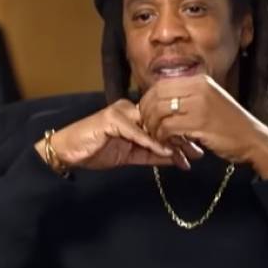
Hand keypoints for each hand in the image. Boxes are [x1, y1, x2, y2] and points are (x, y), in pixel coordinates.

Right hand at [34, 99, 201, 170]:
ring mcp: (121, 112)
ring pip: (152, 126)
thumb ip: (152, 154)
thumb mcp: (131, 155)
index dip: (181, 136)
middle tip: (199, 152)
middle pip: (162, 122)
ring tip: (187, 154)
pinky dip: (152, 143)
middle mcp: (131, 109)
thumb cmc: (96, 150)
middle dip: (181, 138)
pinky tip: (166, 152)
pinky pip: (136, 132)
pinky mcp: (111, 119)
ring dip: (171, 140)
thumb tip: (177, 158)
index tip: (198, 150)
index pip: (164, 123)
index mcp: (136, 113)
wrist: (68, 151)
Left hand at [138, 74, 267, 178]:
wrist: (253, 139)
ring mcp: (200, 104)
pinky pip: (169, 128)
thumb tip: (157, 100)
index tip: (146, 115)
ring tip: (160, 138)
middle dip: (146, 114)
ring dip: (154, 128)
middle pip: (156, 96)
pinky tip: (170, 144)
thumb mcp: (208, 100)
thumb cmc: (229, 124)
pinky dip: (164, 138)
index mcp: (199, 80)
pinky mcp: (200, 123)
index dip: (147, 100)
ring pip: (160, 112)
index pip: (160, 84)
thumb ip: (187, 97)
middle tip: (148, 128)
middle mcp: (198, 87)